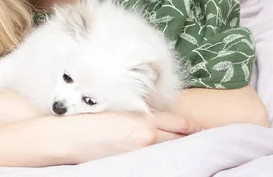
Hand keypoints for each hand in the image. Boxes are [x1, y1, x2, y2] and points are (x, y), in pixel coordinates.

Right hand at [64, 111, 197, 162]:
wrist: (68, 137)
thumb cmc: (88, 118)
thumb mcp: (119, 108)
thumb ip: (140, 115)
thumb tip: (155, 120)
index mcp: (144, 119)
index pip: (178, 122)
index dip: (190, 125)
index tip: (199, 126)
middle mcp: (147, 136)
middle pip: (178, 138)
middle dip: (189, 137)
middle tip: (203, 136)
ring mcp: (140, 153)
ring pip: (170, 150)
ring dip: (179, 147)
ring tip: (191, 147)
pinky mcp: (131, 164)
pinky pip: (156, 160)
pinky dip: (164, 156)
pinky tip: (169, 157)